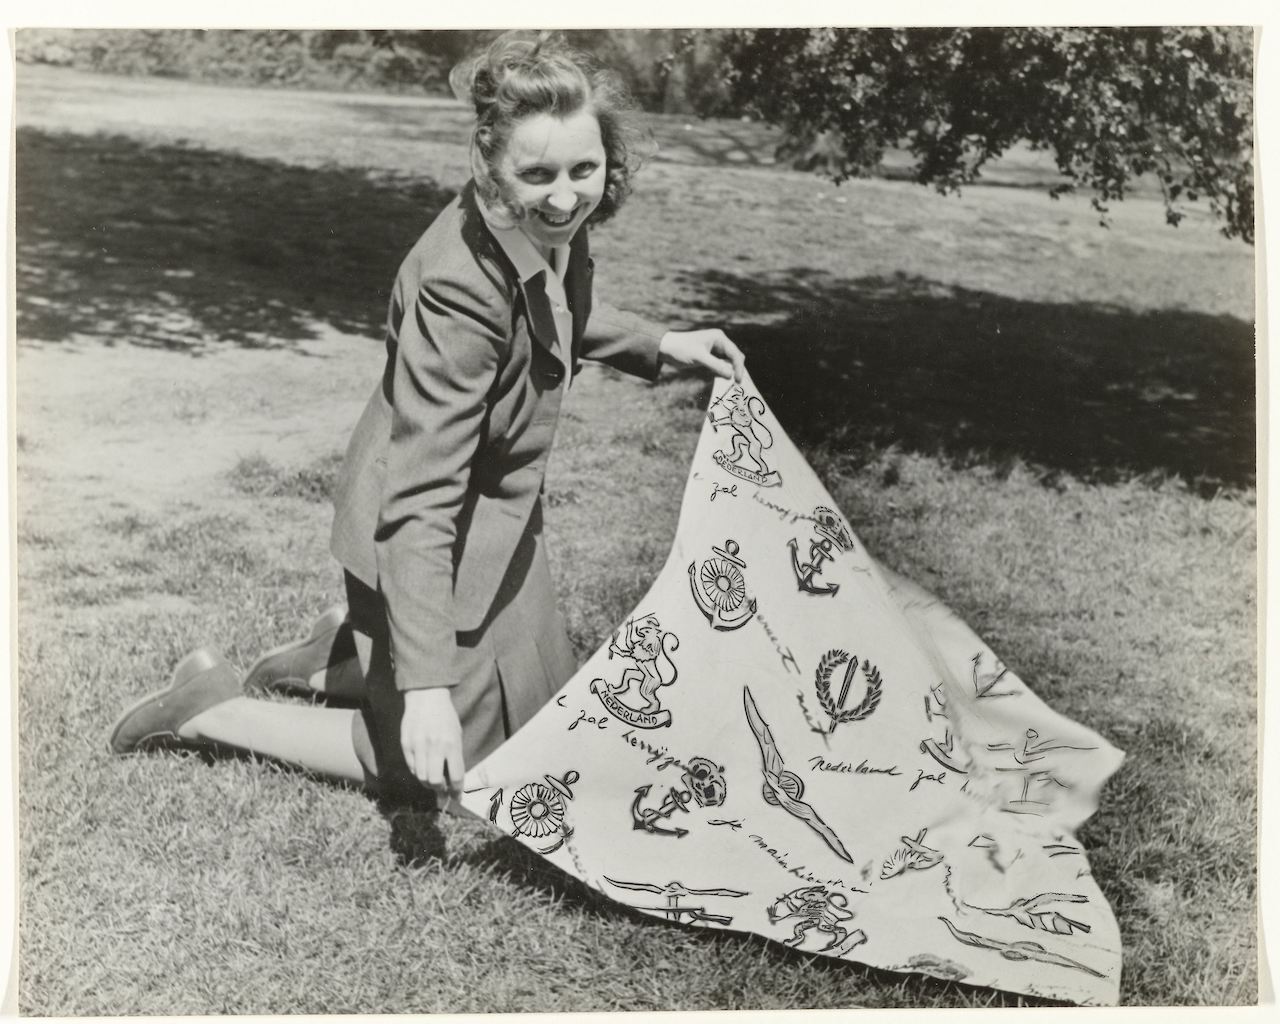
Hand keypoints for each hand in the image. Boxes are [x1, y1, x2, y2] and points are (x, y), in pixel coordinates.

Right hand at [400, 688, 463, 803]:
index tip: (456, 796)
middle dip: (440, 789)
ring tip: (433, 780)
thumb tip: (453, 780)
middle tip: (443, 789)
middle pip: (435, 781)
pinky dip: (418, 773)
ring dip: (428, 783)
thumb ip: (454, 756)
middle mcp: (434, 747)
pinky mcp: (406, 744)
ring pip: (421, 777)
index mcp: (451, 744)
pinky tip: (423, 769)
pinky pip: (411, 767)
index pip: (456, 776)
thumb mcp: (456, 734)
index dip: (456, 790)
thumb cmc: (445, 717)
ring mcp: (418, 746)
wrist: (426, 697)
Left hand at [658, 329, 745, 382]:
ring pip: (729, 362)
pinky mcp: (709, 357)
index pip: (734, 353)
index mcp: (719, 338)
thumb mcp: (699, 357)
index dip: (739, 367)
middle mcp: (719, 342)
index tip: (738, 381)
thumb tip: (731, 376)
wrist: (666, 348)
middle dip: (737, 369)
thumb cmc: (681, 349)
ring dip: (731, 371)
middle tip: (737, 384)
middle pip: (735, 357)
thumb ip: (715, 365)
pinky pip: (721, 365)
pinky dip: (723, 372)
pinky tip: (722, 379)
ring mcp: (715, 349)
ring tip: (733, 384)